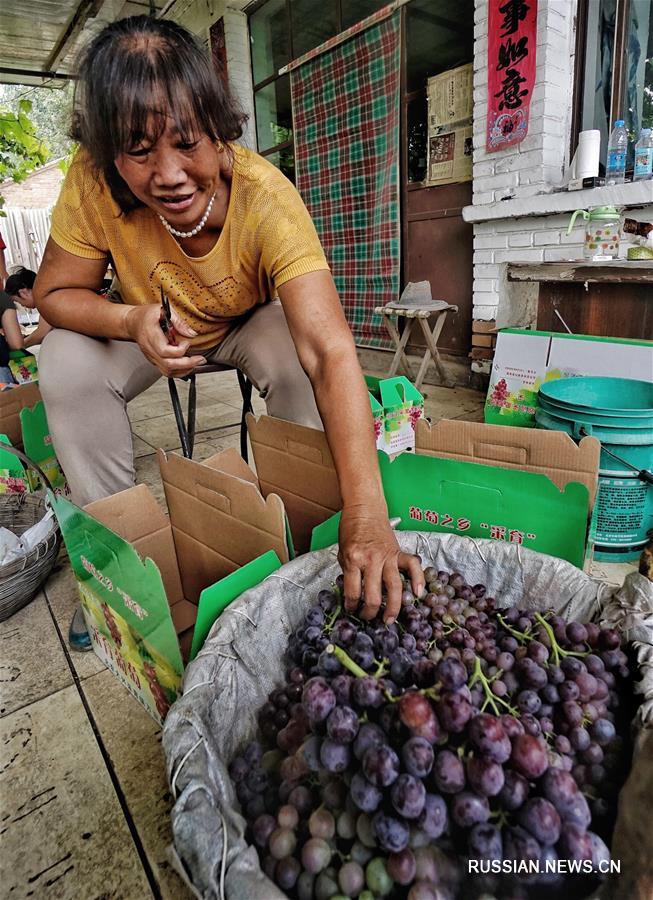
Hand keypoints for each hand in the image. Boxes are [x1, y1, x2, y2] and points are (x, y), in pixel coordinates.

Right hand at [125, 304, 205, 376]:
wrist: (132, 323)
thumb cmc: (145, 316)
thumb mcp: (162, 310)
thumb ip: (178, 321)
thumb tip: (192, 334)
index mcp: (151, 336)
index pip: (165, 351)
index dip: (179, 350)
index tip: (187, 343)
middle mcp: (150, 350)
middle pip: (168, 365)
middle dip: (188, 364)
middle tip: (200, 359)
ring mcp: (152, 357)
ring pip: (168, 371)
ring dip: (185, 370)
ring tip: (196, 362)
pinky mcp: (154, 361)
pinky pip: (166, 372)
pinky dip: (179, 372)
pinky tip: (188, 366)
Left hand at [338, 504, 423, 624]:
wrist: (364, 509)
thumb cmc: (351, 529)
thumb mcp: (342, 552)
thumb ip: (349, 572)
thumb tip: (353, 594)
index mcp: (353, 560)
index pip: (353, 592)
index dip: (351, 606)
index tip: (352, 610)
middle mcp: (371, 560)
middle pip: (373, 595)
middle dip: (370, 612)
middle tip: (368, 618)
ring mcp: (387, 557)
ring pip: (394, 587)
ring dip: (393, 607)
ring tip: (389, 619)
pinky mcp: (399, 552)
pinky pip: (412, 567)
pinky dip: (418, 580)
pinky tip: (418, 593)